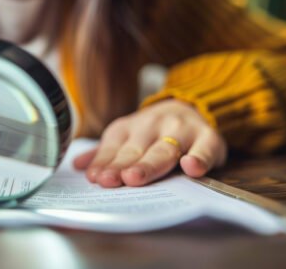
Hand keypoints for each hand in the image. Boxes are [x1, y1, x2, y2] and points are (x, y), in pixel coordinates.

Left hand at [73, 99, 226, 186]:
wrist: (189, 106)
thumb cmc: (152, 132)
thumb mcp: (125, 137)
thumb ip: (104, 153)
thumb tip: (77, 167)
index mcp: (129, 127)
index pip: (113, 148)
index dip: (103, 163)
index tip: (95, 178)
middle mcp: (153, 126)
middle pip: (136, 151)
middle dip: (121, 166)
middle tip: (110, 180)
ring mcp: (181, 130)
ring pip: (164, 151)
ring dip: (149, 165)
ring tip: (134, 177)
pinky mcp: (207, 138)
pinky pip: (205, 148)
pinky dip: (199, 157)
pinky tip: (191, 167)